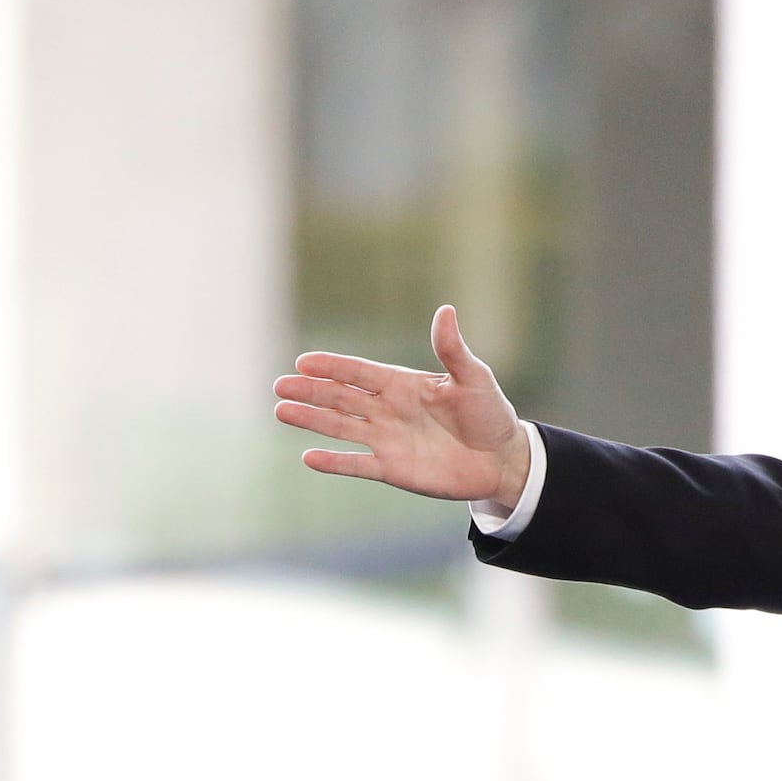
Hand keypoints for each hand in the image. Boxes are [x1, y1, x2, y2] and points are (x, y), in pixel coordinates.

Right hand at [274, 305, 535, 506]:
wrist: (502, 460)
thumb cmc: (489, 413)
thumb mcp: (474, 377)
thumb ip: (452, 350)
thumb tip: (445, 311)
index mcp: (403, 384)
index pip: (359, 372)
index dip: (333, 367)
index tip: (304, 361)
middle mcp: (388, 410)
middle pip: (341, 398)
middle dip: (311, 391)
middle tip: (279, 385)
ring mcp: (387, 440)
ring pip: (341, 427)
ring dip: (312, 420)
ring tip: (281, 411)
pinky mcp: (392, 469)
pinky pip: (357, 464)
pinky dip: (334, 462)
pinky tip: (308, 457)